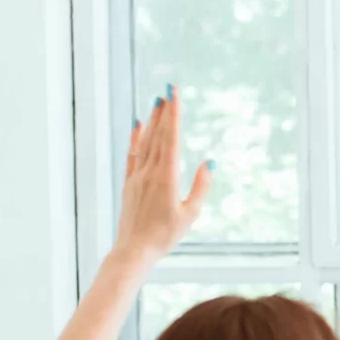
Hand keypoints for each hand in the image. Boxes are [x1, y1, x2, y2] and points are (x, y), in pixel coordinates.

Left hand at [115, 86, 212, 263]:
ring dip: (152, 120)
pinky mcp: (130, 182)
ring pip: (146, 141)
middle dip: (165, 111)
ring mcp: (137, 176)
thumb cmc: (165, 235)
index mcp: (167, 177)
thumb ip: (200, 186)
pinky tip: (138, 125)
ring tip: (157, 101)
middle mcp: (150, 171)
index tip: (175, 95)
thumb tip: (209, 162)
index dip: (174, 115)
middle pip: (159, 135)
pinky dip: (136, 137)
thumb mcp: (190, 213)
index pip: (172, 138)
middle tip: (169, 89)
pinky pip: (133, 153)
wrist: (134, 250)